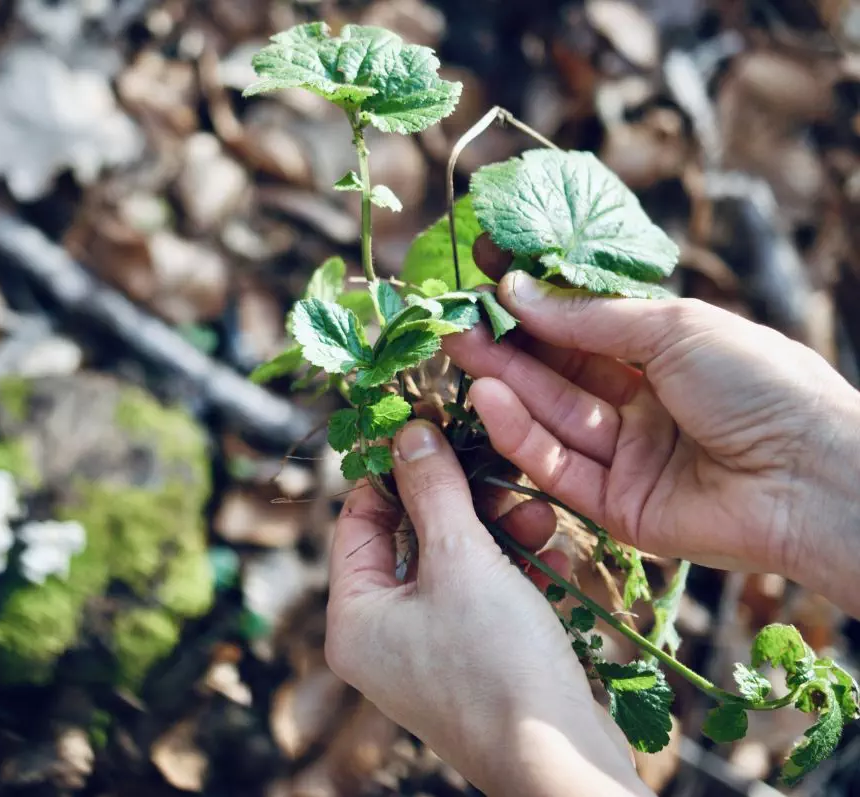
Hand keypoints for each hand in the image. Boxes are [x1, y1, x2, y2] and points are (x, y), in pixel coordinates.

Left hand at [326, 421, 651, 796]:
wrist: (560, 764)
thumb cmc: (498, 663)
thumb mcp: (462, 560)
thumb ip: (433, 490)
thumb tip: (409, 432)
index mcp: (354, 617)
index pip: (358, 519)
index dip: (395, 472)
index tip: (435, 430)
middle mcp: (381, 638)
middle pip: (412, 539)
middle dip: (464, 504)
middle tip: (503, 474)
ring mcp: (428, 655)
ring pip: (457, 566)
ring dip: (500, 534)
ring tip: (541, 517)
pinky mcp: (475, 665)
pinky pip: (486, 600)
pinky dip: (517, 574)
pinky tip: (555, 557)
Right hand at [446, 258, 859, 613]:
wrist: (814, 477)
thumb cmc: (761, 384)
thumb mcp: (675, 329)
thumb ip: (588, 318)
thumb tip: (516, 289)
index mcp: (665, 354)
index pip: (583, 327)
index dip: (534, 305)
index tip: (484, 276)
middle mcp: (641, 404)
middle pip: (558, 373)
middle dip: (506, 346)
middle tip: (452, 319)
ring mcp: (627, 457)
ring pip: (551, 418)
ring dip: (504, 385)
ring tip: (459, 350)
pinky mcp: (615, 507)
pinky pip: (559, 467)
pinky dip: (521, 435)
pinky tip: (489, 399)